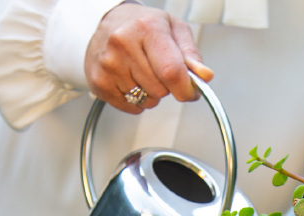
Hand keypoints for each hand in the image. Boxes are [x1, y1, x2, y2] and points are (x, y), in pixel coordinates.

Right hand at [85, 3, 213, 112]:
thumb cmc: (145, 26)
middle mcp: (123, 44)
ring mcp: (108, 64)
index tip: (190, 91)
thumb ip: (192, 55)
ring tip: (142, 71)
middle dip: (167, 86)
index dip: (185, 89)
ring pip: (146, 101)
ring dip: (150, 93)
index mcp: (147, 28)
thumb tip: (204, 76)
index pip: (171, 71)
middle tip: (158, 69)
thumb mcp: (175, 30)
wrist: (111, 21)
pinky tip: (131, 80)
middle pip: (160, 90)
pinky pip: (131, 107)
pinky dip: (136, 100)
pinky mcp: (99, 81)